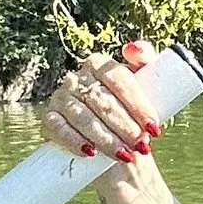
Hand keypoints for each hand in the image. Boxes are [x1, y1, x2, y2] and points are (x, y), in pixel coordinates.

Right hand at [43, 41, 171, 168]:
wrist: (111, 139)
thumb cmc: (129, 109)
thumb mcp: (142, 84)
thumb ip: (144, 60)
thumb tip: (133, 49)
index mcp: (98, 64)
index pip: (119, 81)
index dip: (138, 104)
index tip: (153, 126)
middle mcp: (76, 78)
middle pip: (102, 101)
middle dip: (124, 126)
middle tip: (141, 145)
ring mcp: (60, 98)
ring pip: (82, 117)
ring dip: (105, 138)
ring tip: (125, 155)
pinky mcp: (49, 120)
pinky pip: (58, 129)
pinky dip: (74, 141)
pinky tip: (90, 152)